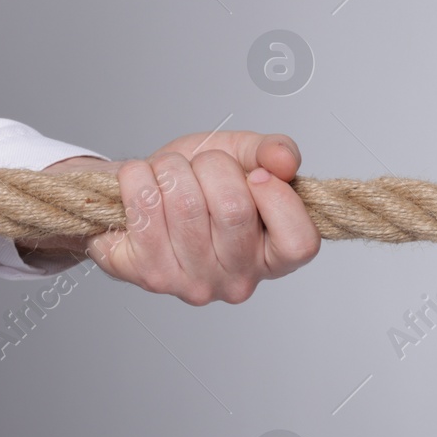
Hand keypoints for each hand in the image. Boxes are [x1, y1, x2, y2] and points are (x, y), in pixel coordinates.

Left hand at [32, 130, 319, 304]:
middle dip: (213, 166)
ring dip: (172, 168)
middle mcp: (237, 281)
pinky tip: (142, 181)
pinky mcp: (148, 275)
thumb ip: (272, 152)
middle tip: (203, 166)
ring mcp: (192, 284)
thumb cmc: (197, 181)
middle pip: (233, 209)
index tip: (256, 175)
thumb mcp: (243, 157)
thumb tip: (285, 161)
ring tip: (170, 173)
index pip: (298, 243)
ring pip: (184, 204)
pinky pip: (145, 207)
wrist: (143, 194)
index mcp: (272, 258)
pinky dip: (138, 176)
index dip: (278, 199)